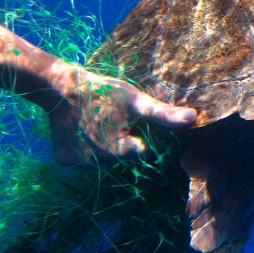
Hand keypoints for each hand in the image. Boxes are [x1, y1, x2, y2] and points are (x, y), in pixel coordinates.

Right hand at [44, 62, 195, 164]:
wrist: (61, 88)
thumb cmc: (103, 93)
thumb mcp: (136, 101)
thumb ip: (163, 114)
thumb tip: (193, 119)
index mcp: (120, 151)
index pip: (143, 151)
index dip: (141, 135)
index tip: (132, 121)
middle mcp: (99, 164)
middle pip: (123, 156)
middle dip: (123, 141)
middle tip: (114, 119)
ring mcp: (80, 165)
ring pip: (103, 158)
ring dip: (105, 145)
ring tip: (100, 122)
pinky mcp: (64, 161)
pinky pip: (84, 158)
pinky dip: (86, 148)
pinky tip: (84, 129)